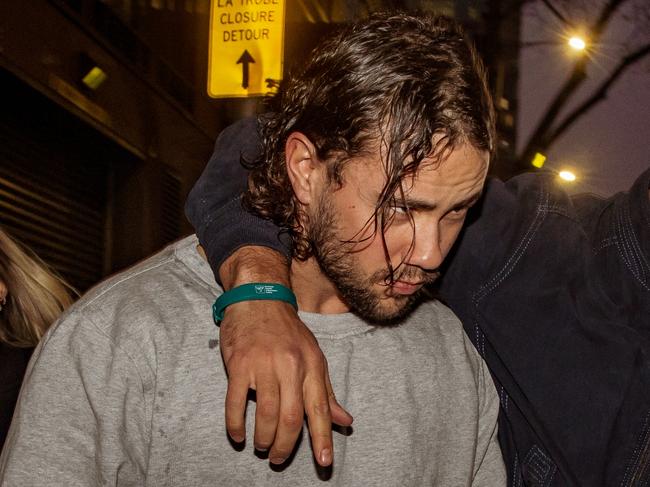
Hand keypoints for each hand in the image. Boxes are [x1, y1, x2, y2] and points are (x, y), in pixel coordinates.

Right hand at [218, 247, 352, 466]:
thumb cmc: (287, 331)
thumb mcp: (314, 356)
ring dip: (263, 438)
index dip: (322, 438)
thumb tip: (345, 420)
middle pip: (291, 418)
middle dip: (285, 446)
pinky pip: (235, 402)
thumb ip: (326, 392)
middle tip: (278, 459)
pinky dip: (236, 425)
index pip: (320, 408)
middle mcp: (290, 365)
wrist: (259, 298)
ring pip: (265, 414)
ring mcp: (263, 364)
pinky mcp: (238, 363)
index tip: (325, 463)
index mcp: (312, 365)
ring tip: (262, 447)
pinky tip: (238, 436)